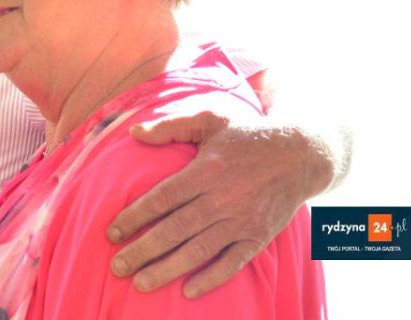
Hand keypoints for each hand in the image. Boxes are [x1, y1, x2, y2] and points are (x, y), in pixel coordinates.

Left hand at [105, 110, 334, 298]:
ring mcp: (241, 221)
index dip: (134, 216)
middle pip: (174, 229)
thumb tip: (133, 132)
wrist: (299, 154)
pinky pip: (232, 263)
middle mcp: (221, 199)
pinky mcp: (258, 237)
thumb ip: (170, 126)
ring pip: (198, 250)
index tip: (111, 232)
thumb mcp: (209, 119)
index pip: (162, 199)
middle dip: (142, 250)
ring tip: (140, 283)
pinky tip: (188, 291)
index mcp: (205, 171)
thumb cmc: (246, 135)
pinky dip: (211, 278)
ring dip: (167, 270)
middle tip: (117, 266)